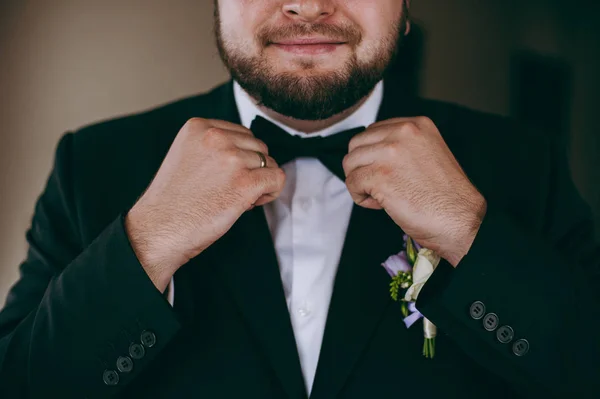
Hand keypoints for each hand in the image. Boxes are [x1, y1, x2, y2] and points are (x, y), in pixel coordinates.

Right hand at [125, 118, 284, 290]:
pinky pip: (277, 179)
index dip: (240, 157)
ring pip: (269, 163)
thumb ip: (213, 147)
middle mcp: (216, 137)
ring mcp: (231, 158)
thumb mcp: (187, 156)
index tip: (225, 176)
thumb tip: (251, 153)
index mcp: (199, 126)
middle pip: (258, 146)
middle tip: (229, 190)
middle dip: (251, 168)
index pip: (241, 133)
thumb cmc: (172, 202)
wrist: (158, 231)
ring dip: (260, 182)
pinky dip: (271, 192)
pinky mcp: (245, 182)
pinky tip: (250, 204)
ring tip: (235, 198)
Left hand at [343, 116, 485, 266]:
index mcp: (416, 125)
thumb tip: (372, 153)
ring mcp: (390, 153)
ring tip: (380, 196)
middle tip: (379, 186)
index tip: (385, 171)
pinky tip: (380, 204)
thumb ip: (402, 146)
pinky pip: (352, 183)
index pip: (373, 131)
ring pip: (350, 163)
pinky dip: (360, 197)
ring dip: (359, 182)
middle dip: (362, 167)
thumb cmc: (445, 197)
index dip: (373, 155)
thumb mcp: (428, 154)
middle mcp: (403, 132)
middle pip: (357, 144)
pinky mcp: (380, 176)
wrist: (461, 220)